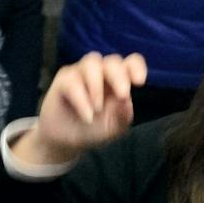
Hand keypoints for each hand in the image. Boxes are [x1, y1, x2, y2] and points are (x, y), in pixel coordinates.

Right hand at [17, 52, 147, 166]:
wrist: (66, 141)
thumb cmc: (94, 129)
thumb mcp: (113, 127)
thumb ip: (123, 116)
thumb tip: (127, 103)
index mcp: (119, 80)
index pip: (131, 63)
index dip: (136, 67)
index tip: (140, 82)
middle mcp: (101, 72)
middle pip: (112, 61)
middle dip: (119, 76)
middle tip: (122, 95)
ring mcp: (81, 73)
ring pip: (91, 63)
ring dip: (97, 85)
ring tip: (98, 108)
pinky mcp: (63, 80)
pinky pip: (72, 81)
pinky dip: (81, 100)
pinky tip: (87, 116)